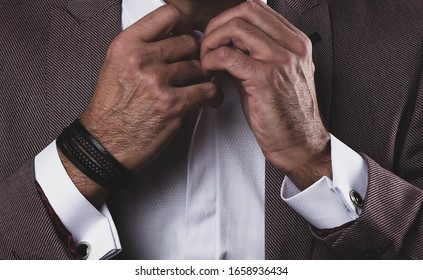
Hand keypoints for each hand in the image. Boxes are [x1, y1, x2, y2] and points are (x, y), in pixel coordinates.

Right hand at [61, 5, 219, 206]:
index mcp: (127, 45)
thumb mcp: (116, 66)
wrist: (104, 144)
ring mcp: (157, 81)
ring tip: (198, 87)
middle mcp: (142, 59)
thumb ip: (143, 47)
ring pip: (199, 67)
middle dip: (194, 56)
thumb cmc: (111, 109)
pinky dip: (214, 96)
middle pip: (189, 42)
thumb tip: (173, 37)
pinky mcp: (172, 105)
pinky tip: (210, 99)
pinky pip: (207, 91)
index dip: (184, 25)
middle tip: (193, 68)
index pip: (169, 15)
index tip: (187, 36)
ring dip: (203, 78)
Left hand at [201, 0, 330, 189]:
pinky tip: (209, 72)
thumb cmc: (285, 114)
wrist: (299, 143)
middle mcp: (291, 46)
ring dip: (211, 41)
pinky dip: (210, 60)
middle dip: (217, 24)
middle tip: (207, 45)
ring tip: (206, 60)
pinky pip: (227, 56)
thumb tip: (223, 44)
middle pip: (245, 10)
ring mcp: (280, 60)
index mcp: (296, 42)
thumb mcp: (274, 75)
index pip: (257, 8)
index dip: (229, 18)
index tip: (216, 35)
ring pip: (235, 27)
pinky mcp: (265, 79)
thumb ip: (252, 55)